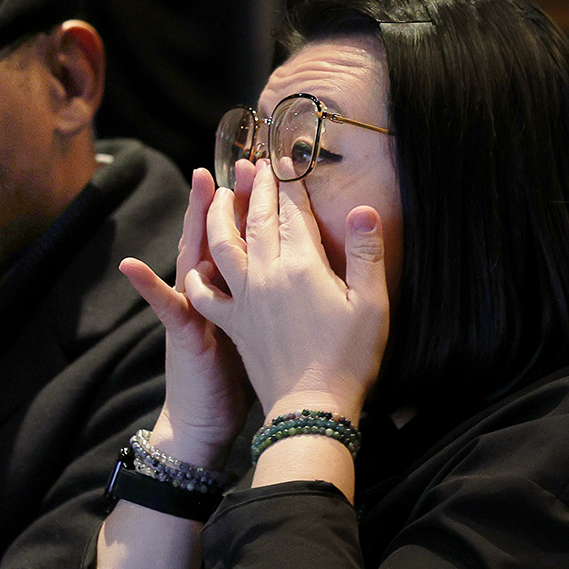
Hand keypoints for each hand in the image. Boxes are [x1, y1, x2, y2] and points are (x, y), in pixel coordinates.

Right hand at [121, 168, 247, 467]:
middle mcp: (211, 292)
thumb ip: (267, 299)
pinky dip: (147, 285)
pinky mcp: (182, 332)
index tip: (269, 175)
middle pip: (219, 237)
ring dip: (195, 221)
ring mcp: (193, 309)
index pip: (245, 242)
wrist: (206, 422)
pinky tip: (132, 265)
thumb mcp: (256, 333)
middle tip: (240, 161)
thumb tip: (293, 272)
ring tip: (200, 186)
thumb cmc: (234, 378)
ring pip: (193, 256)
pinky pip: (165, 305)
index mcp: (234, 291)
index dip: (254, 209)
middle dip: (229, 199)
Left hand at [186, 160, 388, 422]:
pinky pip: (205, 295)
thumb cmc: (349, 359)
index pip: (292, 213)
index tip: (283, 159)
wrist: (310, 409)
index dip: (288, 184)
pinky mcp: (233, 325)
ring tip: (218, 196)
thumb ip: (367, 254)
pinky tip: (196, 267)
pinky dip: (198, 277)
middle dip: (256, 189)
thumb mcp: (371, 305)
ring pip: (223, 247)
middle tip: (253, 165)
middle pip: (257, 221)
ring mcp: (244, 300)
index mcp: (300, 266)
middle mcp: (265, 276)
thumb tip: (363, 210)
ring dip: (219, 217)